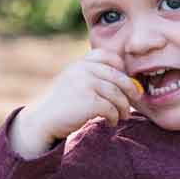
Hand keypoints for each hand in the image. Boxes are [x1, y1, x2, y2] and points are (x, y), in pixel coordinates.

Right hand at [9, 49, 138, 157]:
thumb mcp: (75, 81)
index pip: (107, 56)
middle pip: (118, 76)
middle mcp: (83, 70)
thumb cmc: (64, 104)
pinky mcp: (89, 101)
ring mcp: (86, 84)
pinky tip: (111, 122)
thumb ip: (93, 75)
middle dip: (130, 89)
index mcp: (80, 63)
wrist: (44, 121)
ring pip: (117, 94)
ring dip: (124, 107)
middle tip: (135, 99)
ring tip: (123, 116)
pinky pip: (111, 108)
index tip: (124, 81)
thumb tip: (128, 82)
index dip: (121, 67)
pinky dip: (114, 117)